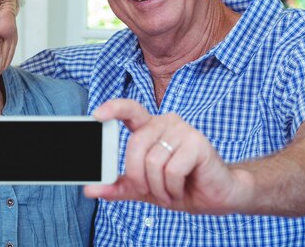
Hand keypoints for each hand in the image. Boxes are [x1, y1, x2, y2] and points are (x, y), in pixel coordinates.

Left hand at [84, 99, 244, 214]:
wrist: (214, 196)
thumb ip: (118, 186)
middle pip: (135, 146)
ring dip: (158, 187)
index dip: (113, 108)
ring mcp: (183, 130)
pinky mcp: (198, 143)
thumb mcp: (142, 188)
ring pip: (153, 162)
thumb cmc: (179, 186)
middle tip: (149, 190)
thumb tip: (90, 189)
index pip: (130, 109)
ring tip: (169, 191)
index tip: (97, 114)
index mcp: (150, 127)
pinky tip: (181, 188)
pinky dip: (172, 188)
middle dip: (138, 176)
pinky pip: (172, 170)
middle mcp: (165, 122)